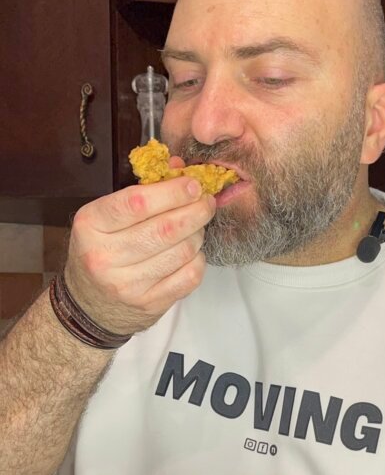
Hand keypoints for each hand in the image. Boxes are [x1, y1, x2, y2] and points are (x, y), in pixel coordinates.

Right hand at [64, 169, 215, 335]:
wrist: (89, 304)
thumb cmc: (100, 250)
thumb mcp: (105, 217)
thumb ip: (141, 191)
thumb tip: (181, 169)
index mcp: (91, 225)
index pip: (137, 202)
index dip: (172, 191)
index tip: (192, 185)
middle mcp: (105, 256)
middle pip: (165, 228)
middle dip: (195, 211)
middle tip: (206, 202)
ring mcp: (127, 284)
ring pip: (182, 251)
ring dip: (197, 234)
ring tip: (196, 227)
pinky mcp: (149, 304)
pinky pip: (189, 276)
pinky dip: (198, 260)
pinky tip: (191, 253)